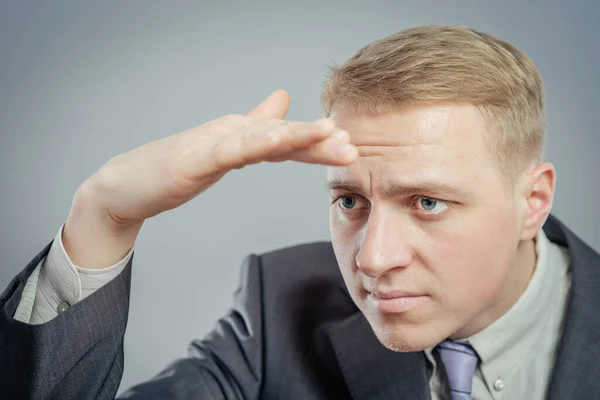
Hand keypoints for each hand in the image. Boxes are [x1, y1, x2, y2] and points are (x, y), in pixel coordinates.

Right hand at [63, 90, 357, 267]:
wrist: (125, 187)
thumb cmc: (174, 171)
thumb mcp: (222, 154)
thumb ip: (252, 131)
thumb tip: (281, 104)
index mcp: (241, 136)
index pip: (286, 142)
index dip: (317, 145)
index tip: (349, 149)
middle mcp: (231, 132)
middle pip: (281, 137)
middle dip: (318, 142)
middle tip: (352, 146)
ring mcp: (213, 142)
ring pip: (262, 137)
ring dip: (297, 135)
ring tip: (329, 134)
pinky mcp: (195, 157)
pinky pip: (230, 150)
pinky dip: (255, 143)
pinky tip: (277, 141)